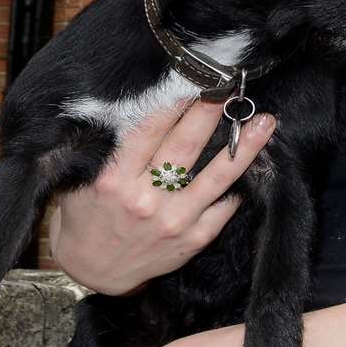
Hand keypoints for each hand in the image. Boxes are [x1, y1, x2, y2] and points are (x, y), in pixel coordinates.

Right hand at [47, 98, 275, 295]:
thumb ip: (105, 148)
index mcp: (115, 179)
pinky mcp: (193, 239)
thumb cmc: (85, 215)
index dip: (172, 100)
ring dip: (244, 147)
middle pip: (185, 146)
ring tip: (265, 121)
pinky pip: (223, 208)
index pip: (149, 129)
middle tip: (229, 85)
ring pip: (216, 177)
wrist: (92, 271)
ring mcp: (174, 221)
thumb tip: (129, 105)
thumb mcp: (80, 178)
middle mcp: (145, 200)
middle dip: (210, 111)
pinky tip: (256, 166)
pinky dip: (238, 187)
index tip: (191, 75)